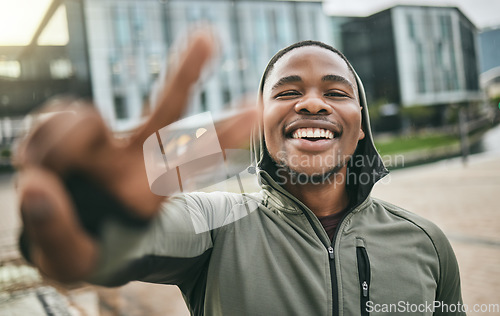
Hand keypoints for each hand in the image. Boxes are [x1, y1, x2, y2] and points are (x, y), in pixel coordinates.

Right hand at [16, 29, 256, 281]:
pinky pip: (53, 121)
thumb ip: (53, 227)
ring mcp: (109, 139)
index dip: (223, 135)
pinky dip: (38, 144)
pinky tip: (39, 164)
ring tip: (45, 180)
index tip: (255, 108)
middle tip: (205, 36)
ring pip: (82, 120)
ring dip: (53, 151)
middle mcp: (137, 159)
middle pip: (167, 111)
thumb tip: (38, 183)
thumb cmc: (80, 245)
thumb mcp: (67, 258)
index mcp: (149, 193)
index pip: (192, 162)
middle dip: (186, 73)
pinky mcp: (79, 128)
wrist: (63, 228)